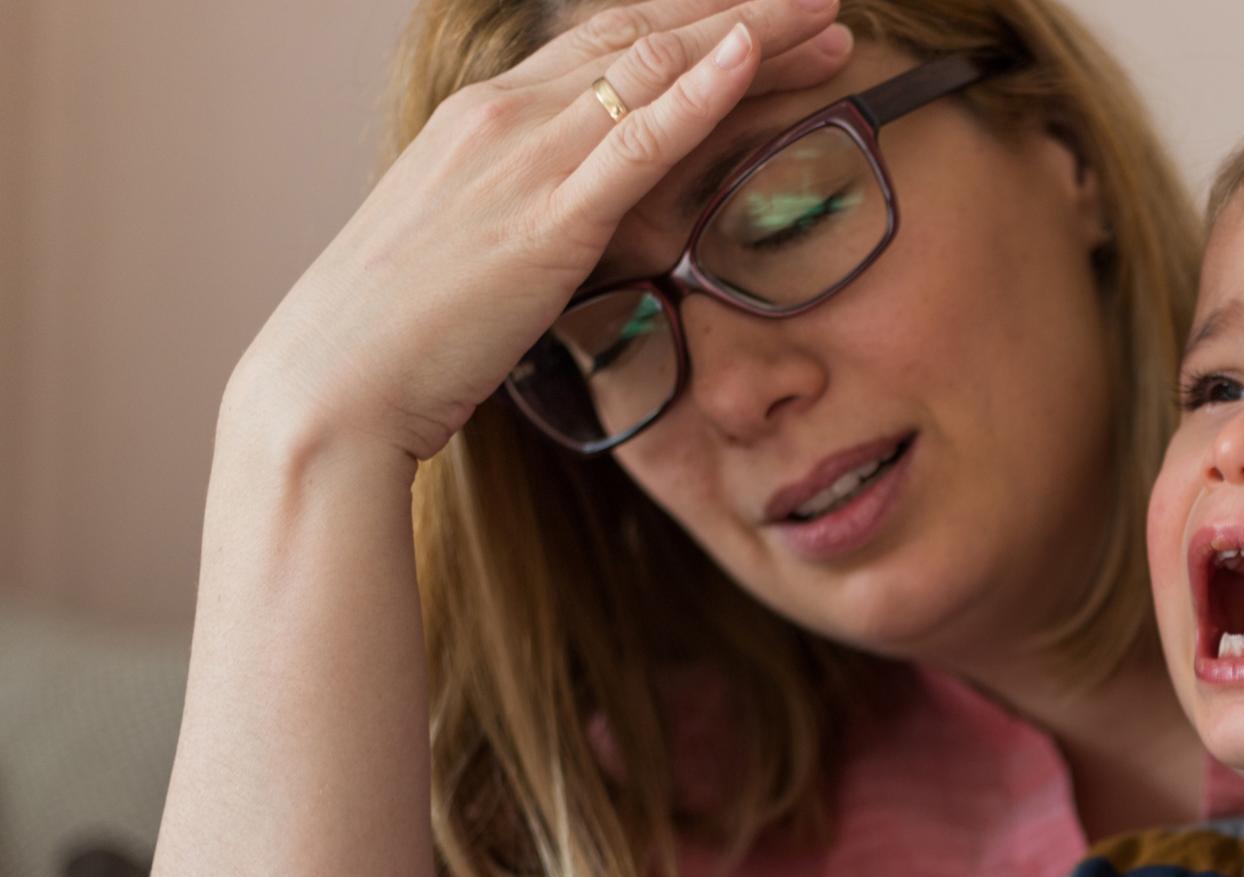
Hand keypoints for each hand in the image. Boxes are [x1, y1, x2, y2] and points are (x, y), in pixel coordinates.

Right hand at [230, 0, 851, 461]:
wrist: (332, 386)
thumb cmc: (398, 332)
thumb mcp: (470, 245)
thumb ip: (527, 212)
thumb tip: (577, 220)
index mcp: (484, 116)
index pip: (607, 44)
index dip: (694, 26)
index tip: (764, 23)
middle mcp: (504, 114)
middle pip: (644, 37)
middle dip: (741, 15)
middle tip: (824, 6)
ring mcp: (524, 159)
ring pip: (654, 68)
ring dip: (749, 36)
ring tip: (825, 22)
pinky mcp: (547, 219)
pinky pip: (638, 138)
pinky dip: (701, 89)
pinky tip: (752, 54)